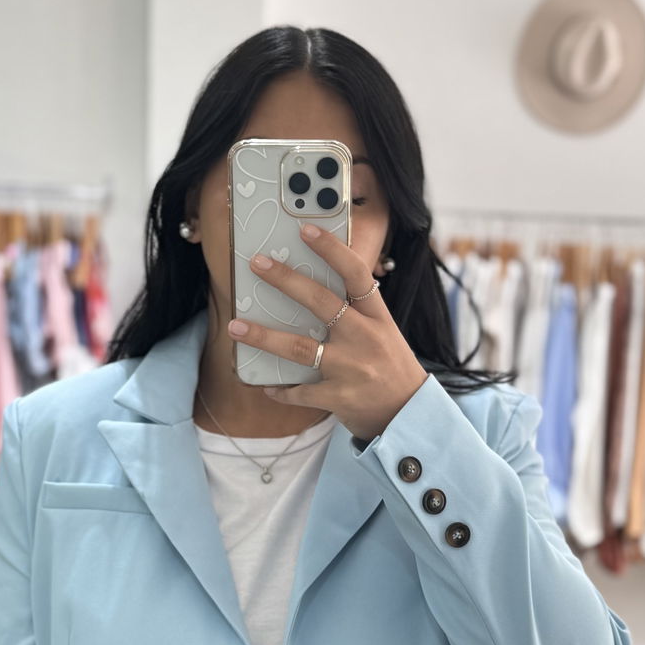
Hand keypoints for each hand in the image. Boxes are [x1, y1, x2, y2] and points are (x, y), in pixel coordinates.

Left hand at [228, 222, 427, 437]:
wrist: (409, 414)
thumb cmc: (390, 368)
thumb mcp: (383, 332)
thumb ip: (355, 312)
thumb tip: (309, 290)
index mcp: (377, 317)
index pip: (355, 274)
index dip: (331, 249)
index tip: (305, 229)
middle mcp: (365, 338)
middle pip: (321, 302)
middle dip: (285, 280)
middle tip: (257, 264)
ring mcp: (351, 368)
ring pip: (299, 348)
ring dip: (263, 336)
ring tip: (235, 326)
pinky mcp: (339, 397)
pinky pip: (300, 392)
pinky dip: (281, 389)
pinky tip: (266, 385)